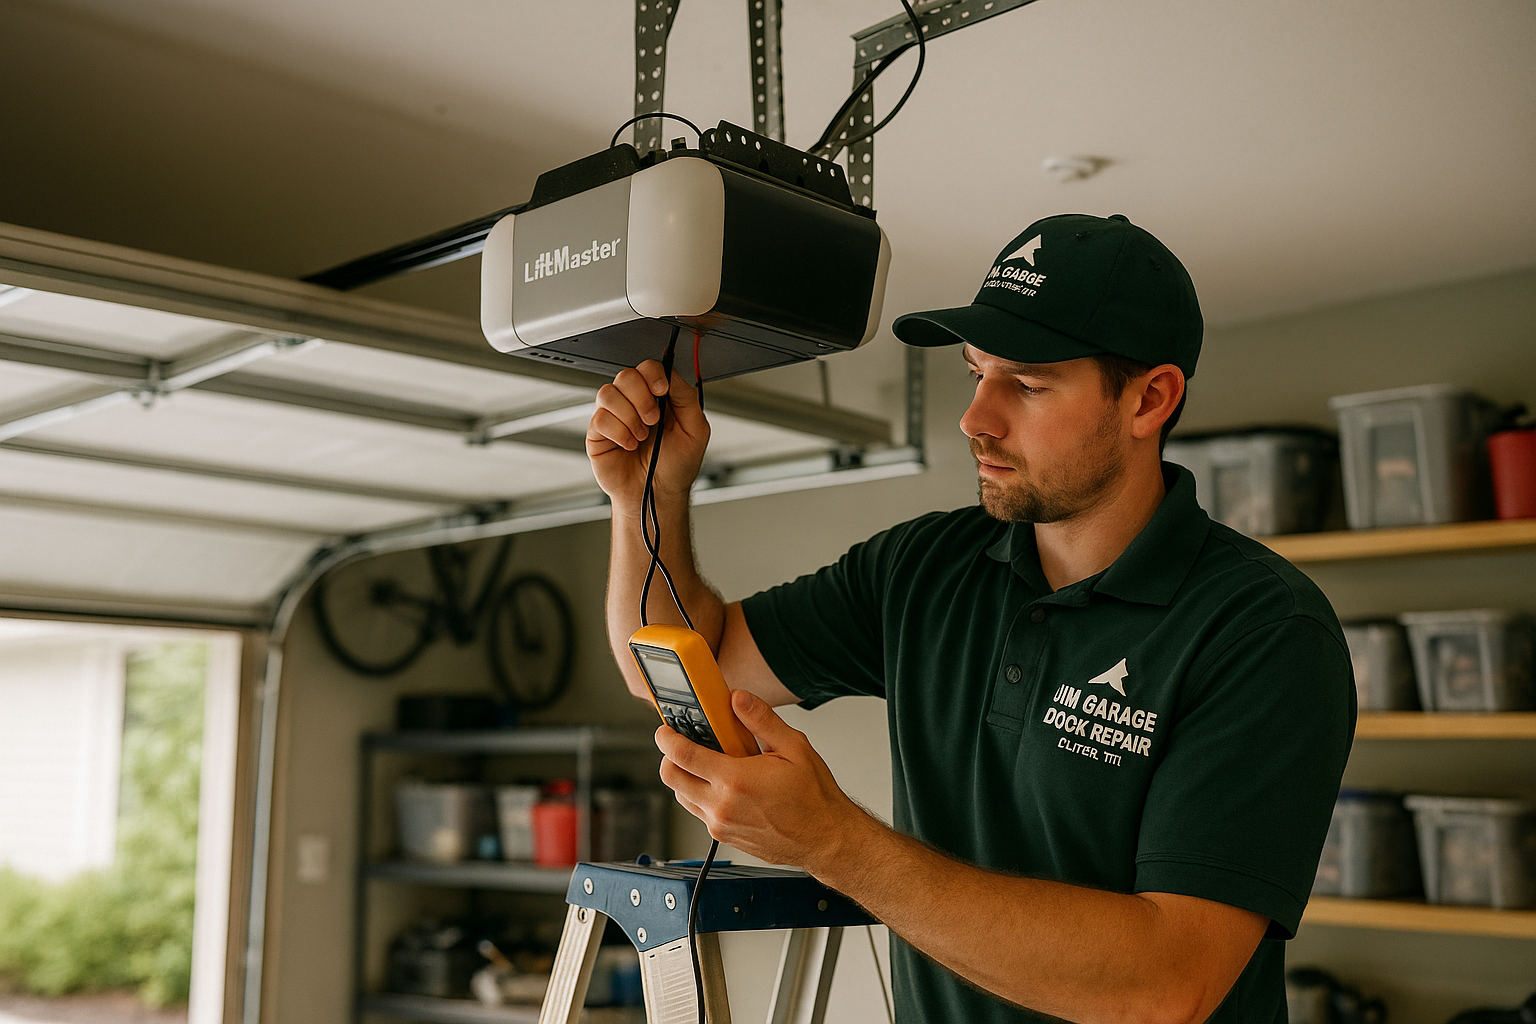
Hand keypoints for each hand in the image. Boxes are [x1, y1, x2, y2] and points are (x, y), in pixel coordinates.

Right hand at [586, 359, 709, 511]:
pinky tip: (629, 445)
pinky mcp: (598, 433)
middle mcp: (633, 402)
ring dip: (629, 416)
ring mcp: (614, 416)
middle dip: (642, 397)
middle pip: (626, 375)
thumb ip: (687, 399)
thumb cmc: (676, 466)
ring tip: (641, 436)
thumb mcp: (695, 431)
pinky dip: (618, 432)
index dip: (653, 374)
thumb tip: (672, 376)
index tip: (662, 390)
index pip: (648, 368)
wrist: (657, 494)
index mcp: (657, 397)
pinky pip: (600, 418)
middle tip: (653, 419)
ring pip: (608, 393)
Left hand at [655, 690, 867, 871]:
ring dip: (686, 777)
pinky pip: (699, 812)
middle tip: (683, 744)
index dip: (667, 738)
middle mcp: (722, 806)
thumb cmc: (814, 798)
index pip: (683, 756)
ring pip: (682, 797)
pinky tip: (724, 785)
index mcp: (736, 781)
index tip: (664, 729)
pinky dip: (701, 795)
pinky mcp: (724, 837)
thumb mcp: (793, 747)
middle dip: (670, 757)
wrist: (825, 839)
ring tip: (709, 763)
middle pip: (672, 778)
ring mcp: (720, 825)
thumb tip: (738, 699)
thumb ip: (761, 720)